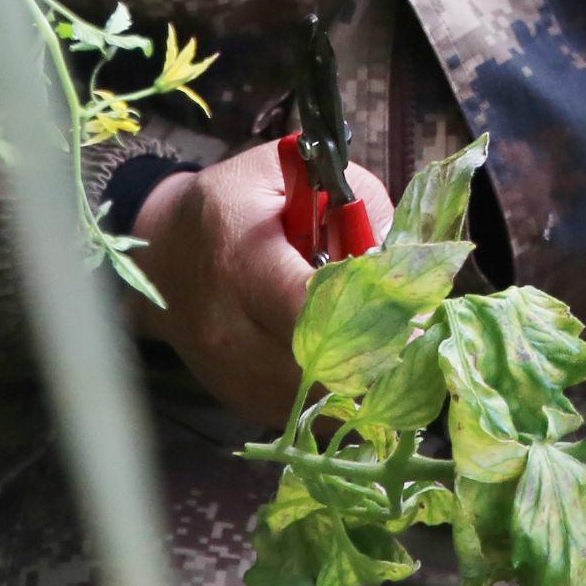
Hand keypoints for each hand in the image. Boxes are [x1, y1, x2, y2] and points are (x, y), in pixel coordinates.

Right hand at [124, 144, 393, 426]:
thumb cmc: (236, 204)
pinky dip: (340, 398)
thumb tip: (403, 254)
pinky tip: (363, 371)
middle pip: (317, 364)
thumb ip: (353, 202)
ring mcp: (230, 373)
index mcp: (242, 259)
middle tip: (421, 340)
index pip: (308, 302)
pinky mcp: (239, 400)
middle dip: (377, 356)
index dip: (369, 313)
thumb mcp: (289, 171)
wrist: (163, 255)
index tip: (418, 314)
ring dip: (363, 384)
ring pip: (316, 400)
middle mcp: (228, 327)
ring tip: (398, 355)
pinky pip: (303, 415)